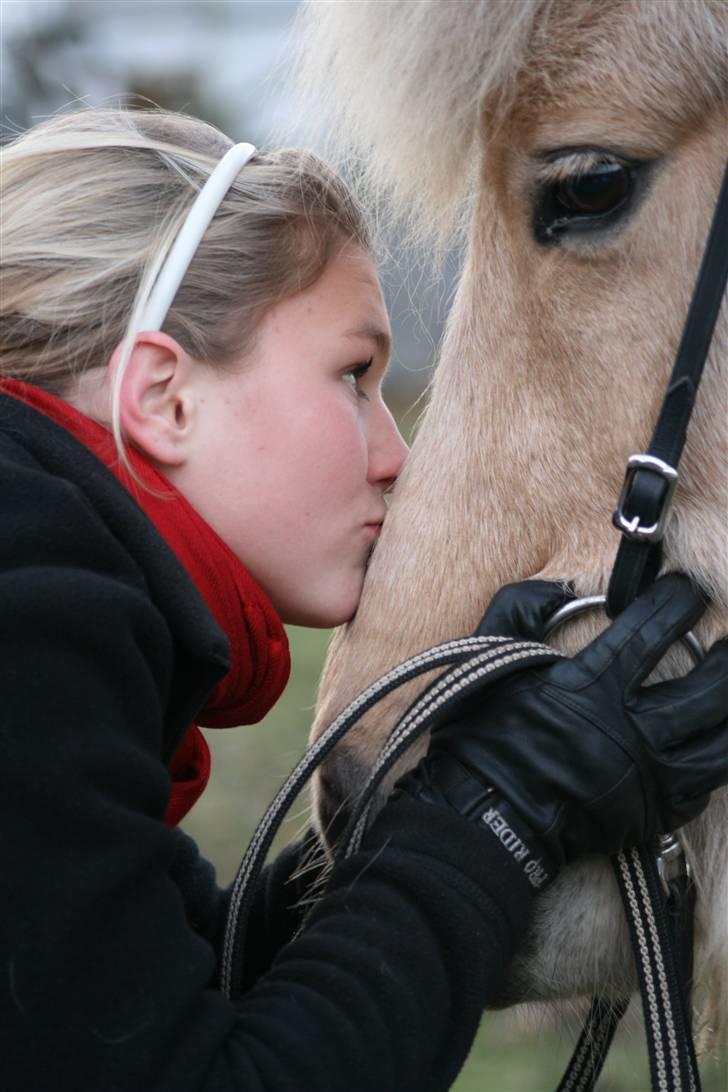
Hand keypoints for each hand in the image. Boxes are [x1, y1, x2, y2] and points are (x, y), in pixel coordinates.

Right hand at [396, 574, 727, 889]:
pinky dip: (714, 762)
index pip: (652, 632)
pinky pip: (704, 787)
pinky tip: (713, 743)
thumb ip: (522, 607)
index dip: (677, 604)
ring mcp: (647, 778)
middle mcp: (629, 731)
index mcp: (590, 688)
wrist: (483, 819)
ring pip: (721, 745)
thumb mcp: (486, 657)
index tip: (688, 591)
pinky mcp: (653, 814)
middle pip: (707, 691)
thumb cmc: (483, 736)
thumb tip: (565, 587)